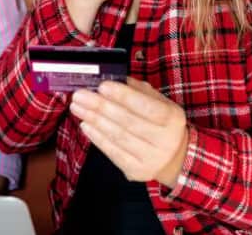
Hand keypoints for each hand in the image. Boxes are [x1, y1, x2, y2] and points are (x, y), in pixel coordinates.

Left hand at [69, 78, 188, 187]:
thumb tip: (115, 80)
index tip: (102, 86)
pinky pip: (113, 152)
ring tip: (77, 108)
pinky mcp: (136, 170)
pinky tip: (85, 125)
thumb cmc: (162, 124)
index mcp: (172, 119)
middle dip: (100, 106)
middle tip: (80, 96)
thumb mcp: (160, 103)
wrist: (174, 159)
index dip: (123, 96)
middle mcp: (164, 140)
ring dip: (94, 120)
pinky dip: (97, 138)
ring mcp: (150, 158)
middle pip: (127, 121)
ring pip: (117, 137)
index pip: (145, 106)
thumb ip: (140, 91)